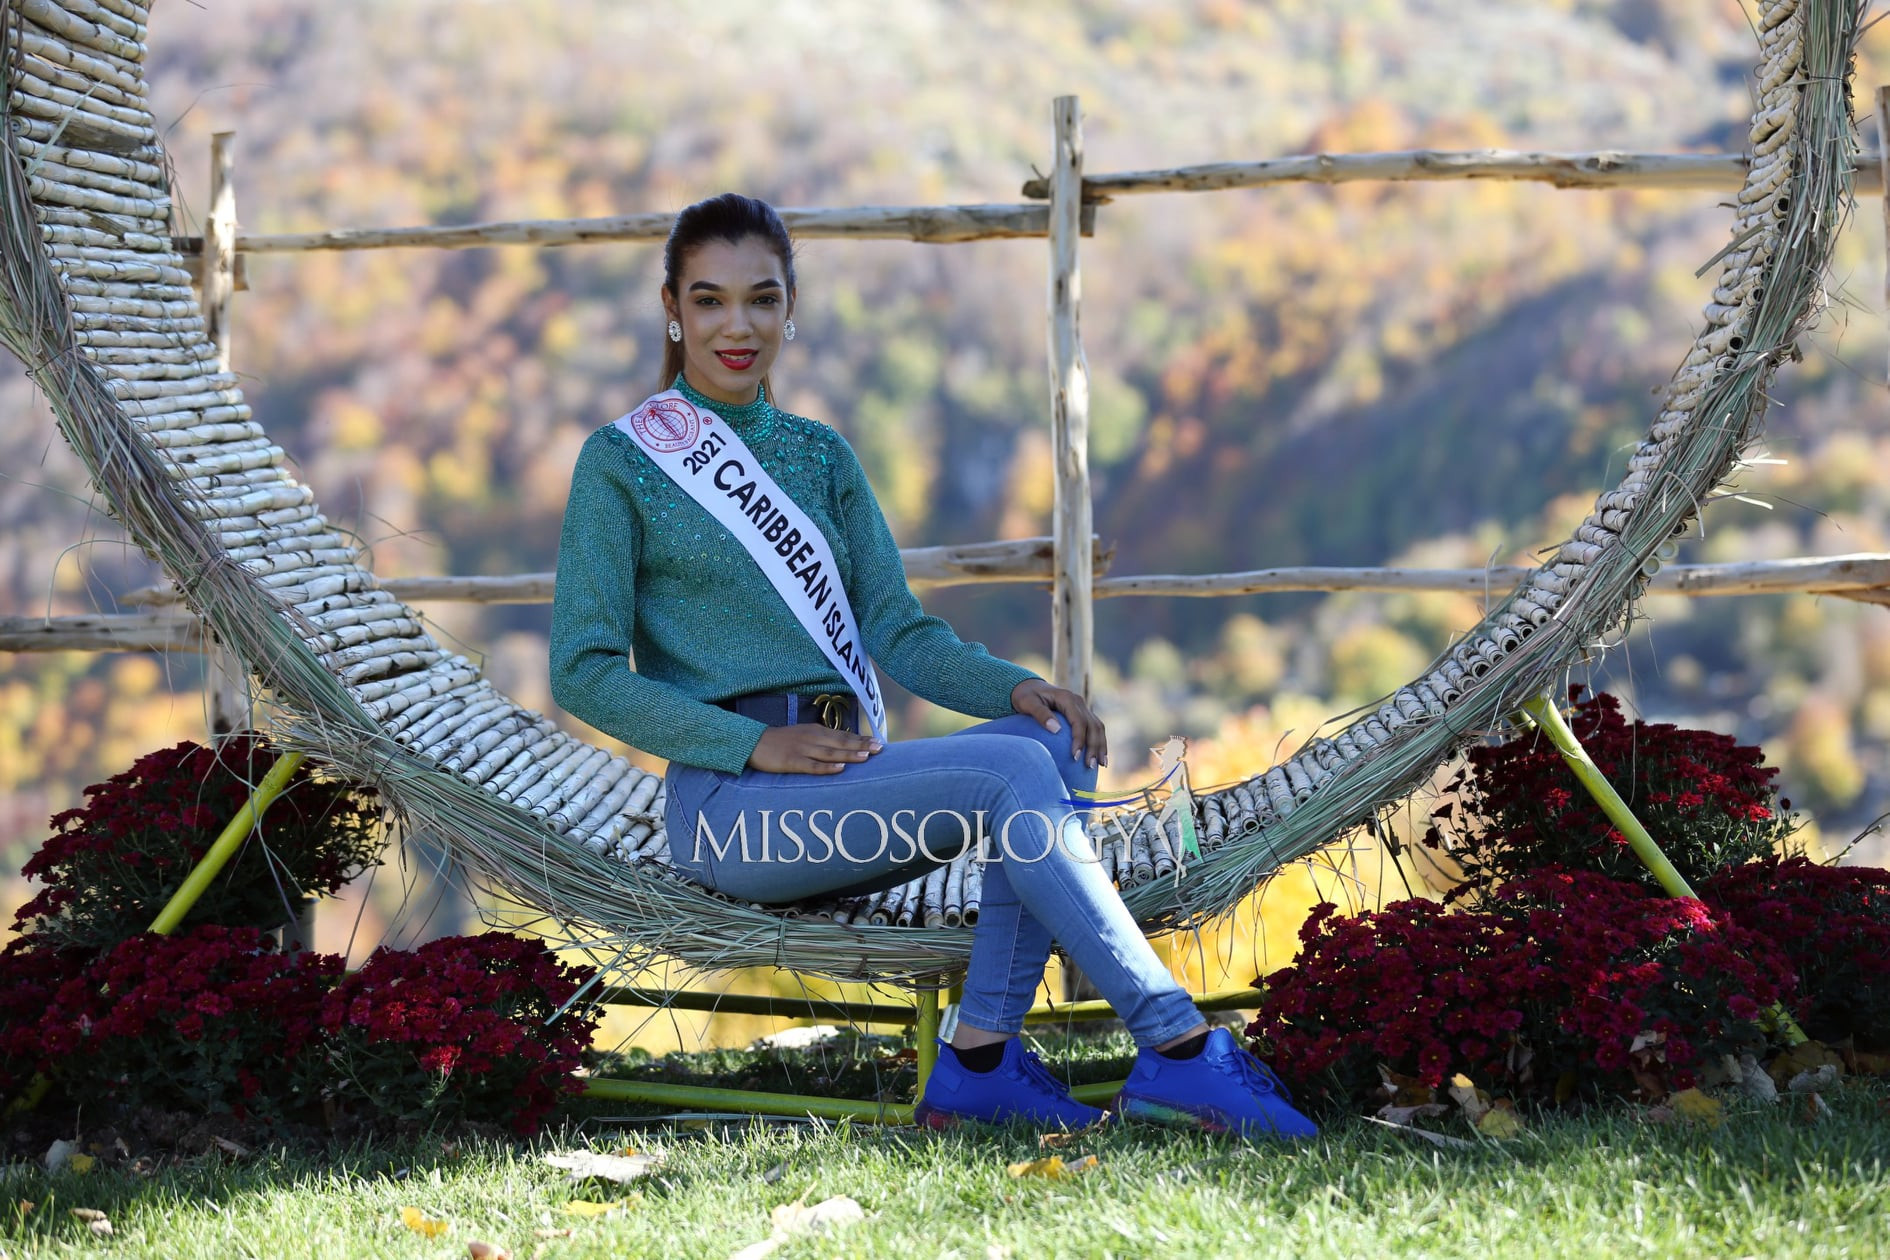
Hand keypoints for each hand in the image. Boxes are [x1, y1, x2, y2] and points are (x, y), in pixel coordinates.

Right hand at [748, 724, 882, 774]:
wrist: (753, 742)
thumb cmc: (781, 741)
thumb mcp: (803, 735)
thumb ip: (821, 740)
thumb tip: (842, 748)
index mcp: (816, 731)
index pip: (843, 735)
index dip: (861, 738)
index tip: (879, 741)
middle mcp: (812, 738)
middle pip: (841, 742)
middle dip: (861, 745)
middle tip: (880, 748)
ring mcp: (802, 750)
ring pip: (830, 753)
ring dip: (849, 755)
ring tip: (866, 757)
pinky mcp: (792, 762)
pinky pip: (812, 766)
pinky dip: (827, 768)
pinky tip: (840, 769)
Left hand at [1011, 678, 1106, 769]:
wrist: (1029, 686)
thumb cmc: (1025, 696)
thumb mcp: (1027, 702)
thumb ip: (1040, 714)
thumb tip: (1056, 729)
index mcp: (1067, 698)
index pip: (1079, 721)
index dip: (1079, 739)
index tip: (1075, 757)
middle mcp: (1079, 702)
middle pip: (1093, 726)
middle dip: (1094, 747)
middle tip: (1090, 766)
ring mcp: (1082, 707)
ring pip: (1098, 728)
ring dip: (1101, 746)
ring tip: (1101, 765)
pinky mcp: (1082, 714)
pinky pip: (1095, 728)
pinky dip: (1099, 742)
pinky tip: (1099, 758)